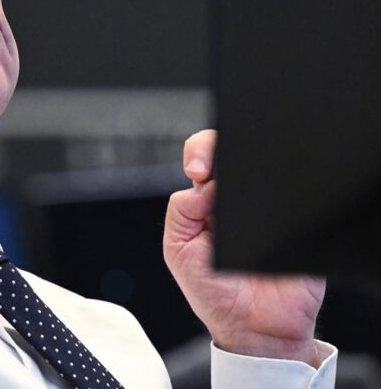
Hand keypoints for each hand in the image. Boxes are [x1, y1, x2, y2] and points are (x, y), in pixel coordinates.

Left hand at [163, 129, 326, 365]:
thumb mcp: (179, 251)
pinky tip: (270, 209)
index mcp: (209, 201)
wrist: (256, 330)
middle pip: (235, 153)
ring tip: (240, 192)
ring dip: (252, 171)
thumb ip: (180, 214)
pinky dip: (285, 196)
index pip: (206, 159)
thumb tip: (201, 186)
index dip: (201, 152)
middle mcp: (240, 199)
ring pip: (267, 170)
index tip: (198, 169)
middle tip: (211, 169)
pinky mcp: (298, 225)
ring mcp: (271, 210)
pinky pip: (297, 200)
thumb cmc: (214, 291)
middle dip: (220, 149)